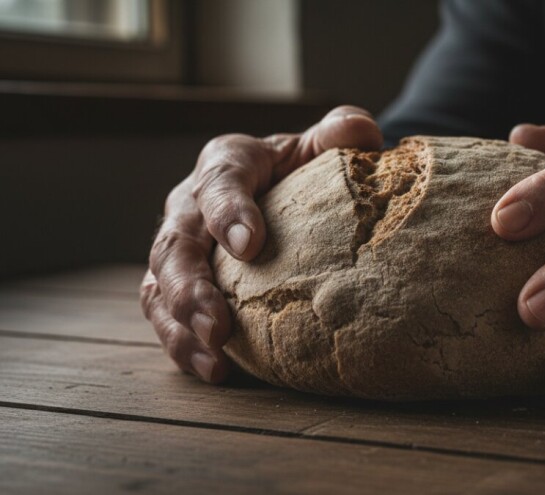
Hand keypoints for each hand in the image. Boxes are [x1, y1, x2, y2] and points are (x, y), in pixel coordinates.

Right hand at [140, 106, 382, 382]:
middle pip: (176, 244)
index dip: (229, 212)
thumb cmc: (302, 169)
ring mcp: (178, 247)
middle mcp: (189, 204)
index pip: (221, 181)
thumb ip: (340, 134)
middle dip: (191, 287)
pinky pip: (165, 315)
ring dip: (182, 326)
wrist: (281, 189)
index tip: (249, 245)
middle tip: (218, 324)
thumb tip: (363, 134)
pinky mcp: (174, 283)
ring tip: (214, 358)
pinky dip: (183, 345)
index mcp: (227, 163)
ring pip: (160, 286)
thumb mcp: (321, 147)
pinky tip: (214, 370)